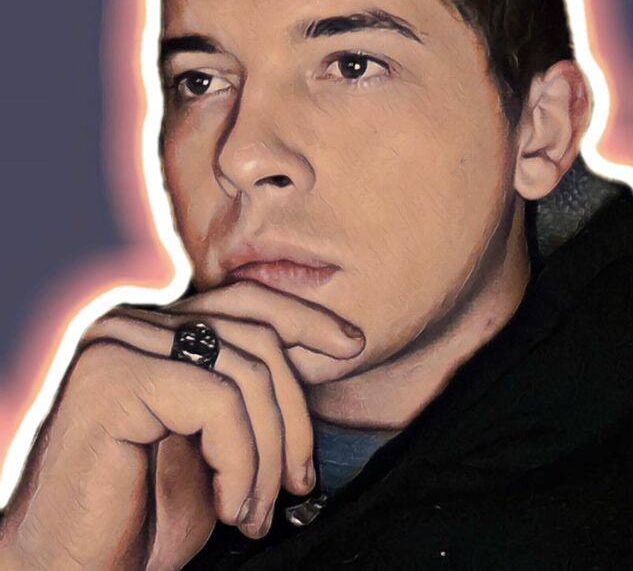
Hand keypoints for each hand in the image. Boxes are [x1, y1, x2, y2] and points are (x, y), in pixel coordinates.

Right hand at [0, 282, 363, 569]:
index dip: (304, 316)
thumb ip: (243, 395)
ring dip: (269, 454)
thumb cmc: (142, 515)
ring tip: (255, 511)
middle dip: (294, 417)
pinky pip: (217, 403)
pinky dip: (242, 461)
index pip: (244, 300)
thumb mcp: (213, 444)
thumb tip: (310, 358)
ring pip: (244, 372)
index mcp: (156, 330)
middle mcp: (134, 324)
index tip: (350, 344)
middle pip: (255, 337)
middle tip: (299, 483)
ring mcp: (120, 344)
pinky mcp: (114, 378)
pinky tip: (229, 505)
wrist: (72, 570)